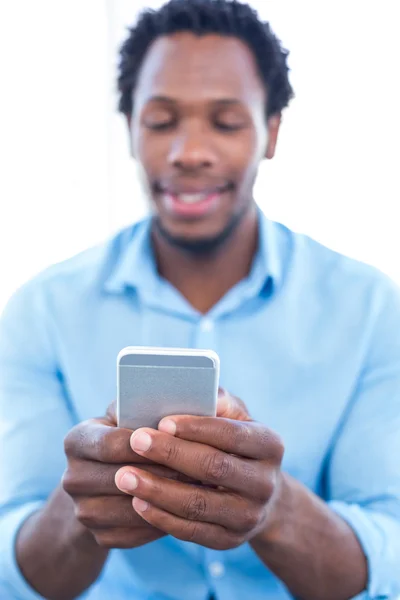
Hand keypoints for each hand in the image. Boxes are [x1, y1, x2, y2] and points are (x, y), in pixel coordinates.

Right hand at [62, 402, 192, 548]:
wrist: (107, 478)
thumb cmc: (130, 433)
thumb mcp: (131, 411)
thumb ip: (147, 401)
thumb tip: (186, 395)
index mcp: (77, 440)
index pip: (113, 444)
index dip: (148, 444)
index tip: (181, 440)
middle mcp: (72, 477)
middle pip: (123, 478)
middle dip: (164, 472)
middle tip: (201, 468)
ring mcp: (83, 511)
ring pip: (132, 509)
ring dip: (167, 500)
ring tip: (199, 489)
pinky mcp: (99, 537)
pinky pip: (136, 535)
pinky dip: (162, 522)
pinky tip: (185, 510)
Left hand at [114, 392, 284, 549]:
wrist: (258, 493)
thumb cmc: (235, 441)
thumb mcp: (235, 416)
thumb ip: (216, 400)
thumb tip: (192, 387)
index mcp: (269, 444)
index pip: (232, 433)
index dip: (196, 428)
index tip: (162, 420)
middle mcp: (265, 482)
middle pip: (213, 468)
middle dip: (170, 453)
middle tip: (135, 441)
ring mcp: (249, 516)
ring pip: (198, 504)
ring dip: (158, 490)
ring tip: (124, 476)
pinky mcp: (230, 541)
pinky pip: (192, 531)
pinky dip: (162, 517)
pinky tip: (137, 502)